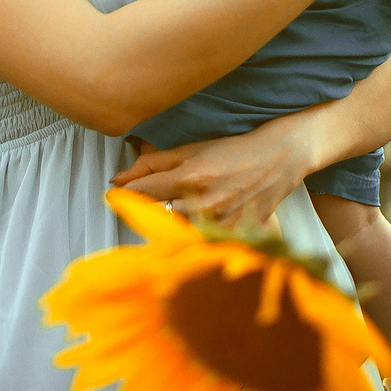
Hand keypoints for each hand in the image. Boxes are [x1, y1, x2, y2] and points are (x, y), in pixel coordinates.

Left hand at [110, 121, 316, 227]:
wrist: (279, 159)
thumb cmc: (234, 151)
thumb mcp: (192, 149)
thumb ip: (154, 163)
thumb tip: (119, 177)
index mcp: (190, 176)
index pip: (144, 192)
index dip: (124, 195)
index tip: (112, 196)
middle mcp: (203, 201)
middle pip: (159, 216)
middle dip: (150, 210)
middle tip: (154, 203)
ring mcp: (220, 221)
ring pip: (181, 231)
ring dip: (176, 223)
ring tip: (190, 208)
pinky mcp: (234, 234)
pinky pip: (204, 241)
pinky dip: (199, 233)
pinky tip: (207, 219)